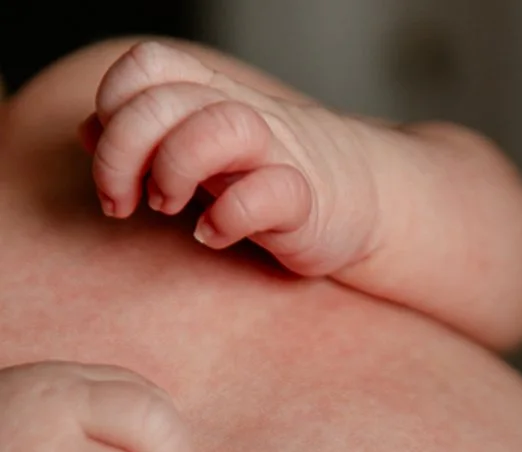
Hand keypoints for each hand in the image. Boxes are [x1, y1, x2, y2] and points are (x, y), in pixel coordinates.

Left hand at [84, 41, 379, 278]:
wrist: (356, 201)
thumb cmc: (265, 175)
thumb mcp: (197, 148)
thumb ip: (144, 137)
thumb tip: (87, 131)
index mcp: (208, 91)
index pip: (146, 65)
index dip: (114, 110)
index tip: (116, 168)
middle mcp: (239, 111)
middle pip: (166, 99)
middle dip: (125, 152)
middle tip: (126, 200)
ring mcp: (276, 152)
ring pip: (220, 127)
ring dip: (176, 169)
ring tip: (169, 207)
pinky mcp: (306, 201)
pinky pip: (268, 194)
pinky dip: (227, 219)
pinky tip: (212, 236)